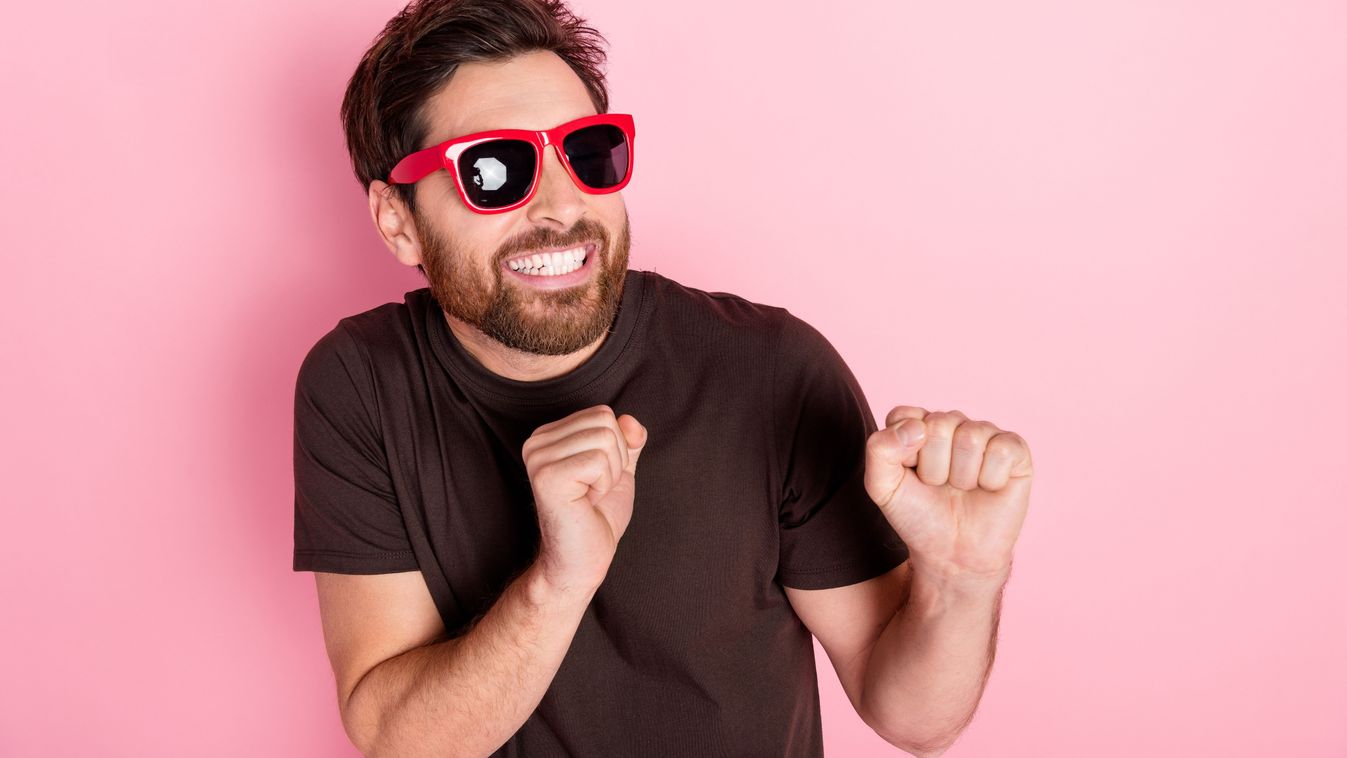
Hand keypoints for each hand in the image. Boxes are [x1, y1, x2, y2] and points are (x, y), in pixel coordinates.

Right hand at [522, 405, 646, 595]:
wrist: (582, 561)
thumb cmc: (597, 517)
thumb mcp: (619, 470)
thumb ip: (628, 442)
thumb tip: (632, 420)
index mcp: (548, 435)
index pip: (602, 414)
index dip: (615, 448)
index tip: (595, 479)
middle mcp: (536, 442)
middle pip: (605, 422)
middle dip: (615, 460)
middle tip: (593, 491)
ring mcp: (538, 458)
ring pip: (604, 439)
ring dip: (609, 475)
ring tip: (589, 497)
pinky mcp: (546, 477)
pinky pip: (598, 460)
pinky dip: (604, 485)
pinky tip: (586, 502)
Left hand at [864, 406, 1031, 586]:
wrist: (953, 553)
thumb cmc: (919, 516)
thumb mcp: (882, 487)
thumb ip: (879, 449)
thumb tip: (916, 427)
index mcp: (917, 425)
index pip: (905, 417)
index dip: (904, 454)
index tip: (910, 475)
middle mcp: (951, 423)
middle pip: (939, 425)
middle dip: (934, 468)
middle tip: (939, 487)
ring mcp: (984, 433)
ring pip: (970, 438)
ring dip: (962, 476)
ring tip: (962, 489)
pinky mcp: (1014, 449)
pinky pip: (1002, 450)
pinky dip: (991, 479)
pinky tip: (988, 488)